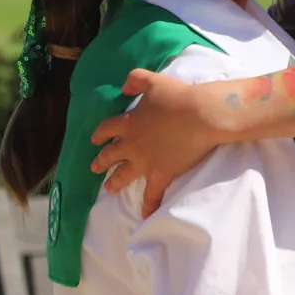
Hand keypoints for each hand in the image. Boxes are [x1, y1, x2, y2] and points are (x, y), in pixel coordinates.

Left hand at [89, 69, 229, 215]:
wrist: (200, 115)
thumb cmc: (178, 97)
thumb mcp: (153, 80)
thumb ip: (134, 80)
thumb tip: (123, 87)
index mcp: (128, 122)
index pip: (106, 129)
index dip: (99, 134)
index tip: (95, 140)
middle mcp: (132, 145)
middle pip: (110, 155)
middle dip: (101, 161)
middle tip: (94, 167)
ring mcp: (145, 162)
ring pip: (124, 175)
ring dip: (115, 182)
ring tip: (109, 188)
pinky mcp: (162, 173)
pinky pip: (153, 193)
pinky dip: (149, 205)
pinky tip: (145, 215)